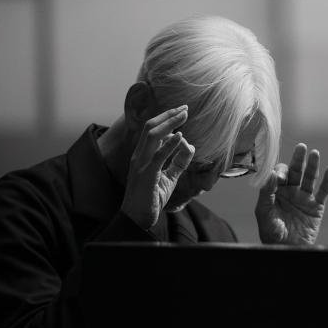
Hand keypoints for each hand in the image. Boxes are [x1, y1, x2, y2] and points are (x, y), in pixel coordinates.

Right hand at [121, 105, 194, 229]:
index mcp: (142, 155)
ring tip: (183, 115)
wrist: (137, 219)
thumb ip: (178, 163)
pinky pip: (158, 157)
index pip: (151, 130)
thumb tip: (190, 147)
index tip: (181, 111)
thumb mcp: (169, 178)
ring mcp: (141, 165)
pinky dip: (169, 145)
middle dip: (169, 115)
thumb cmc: (150, 199)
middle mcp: (139, 156)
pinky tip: (181, 137)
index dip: (166, 118)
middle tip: (185, 108)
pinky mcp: (147, 176)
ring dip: (169, 123)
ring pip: (152, 136)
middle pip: (151, 127)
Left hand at [255, 143, 327, 244]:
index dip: (280, 171)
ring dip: (312, 166)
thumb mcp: (263, 212)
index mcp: (276, 192)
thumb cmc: (271, 233)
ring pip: (310, 178)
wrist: (286, 249)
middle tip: (301, 147)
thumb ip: (266, 193)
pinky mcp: (316, 207)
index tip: (280, 176)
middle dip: (298, 160)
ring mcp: (304, 199)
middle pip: (295, 172)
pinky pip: (323, 192)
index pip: (279, 175)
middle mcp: (290, 192)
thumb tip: (271, 173)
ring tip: (315, 153)